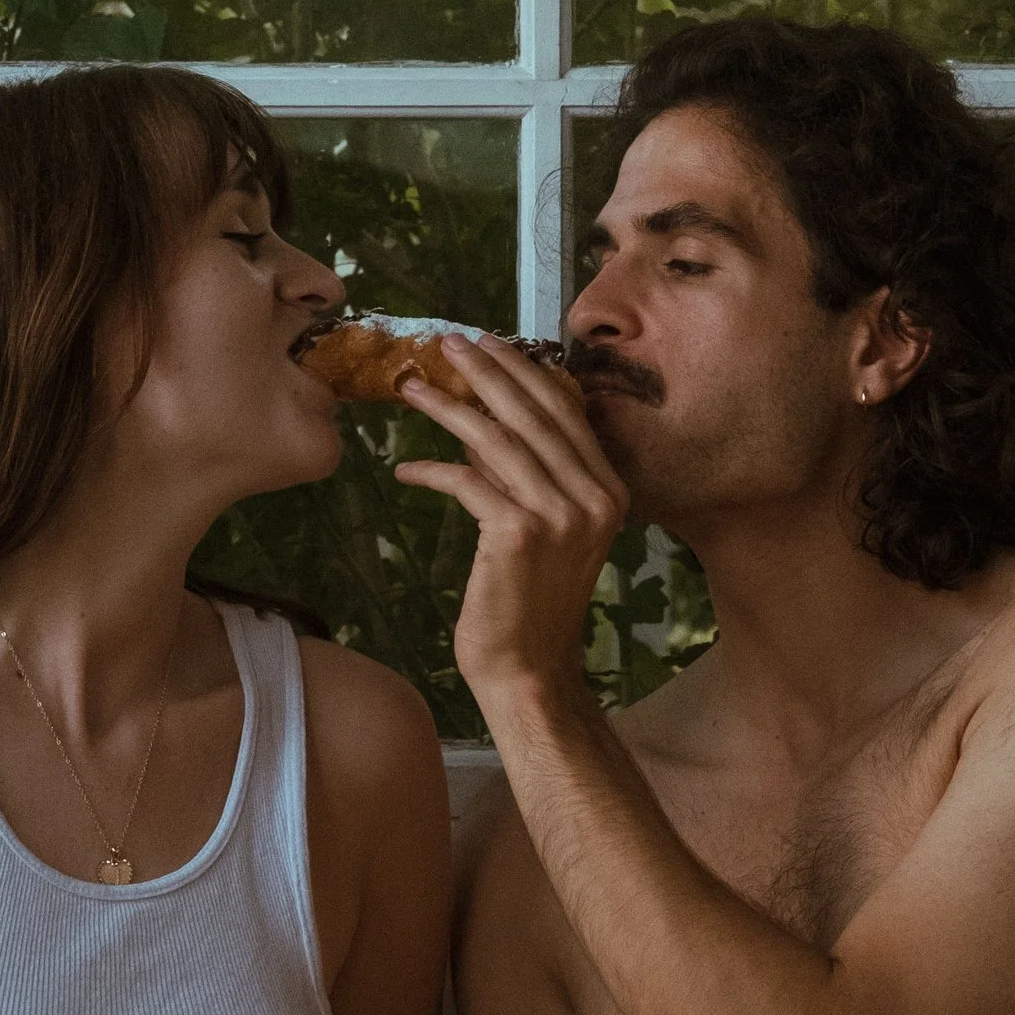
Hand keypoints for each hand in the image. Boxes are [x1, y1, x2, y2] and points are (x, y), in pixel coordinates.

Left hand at [390, 337, 630, 703]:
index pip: (565, 412)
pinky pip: (468, 480)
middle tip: (448, 343)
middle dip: (486, 372)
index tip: (489, 345)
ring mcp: (559, 514)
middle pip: (533, 413)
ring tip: (412, 386)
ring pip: (497, 439)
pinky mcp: (518, 533)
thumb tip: (484, 426)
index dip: (524, 373)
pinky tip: (406, 468)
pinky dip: (432, 469)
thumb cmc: (531, 602)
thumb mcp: (544, 529)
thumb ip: (526, 477)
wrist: (530, 670)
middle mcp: (592, 497)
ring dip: (449, 406)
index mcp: (609, 491)